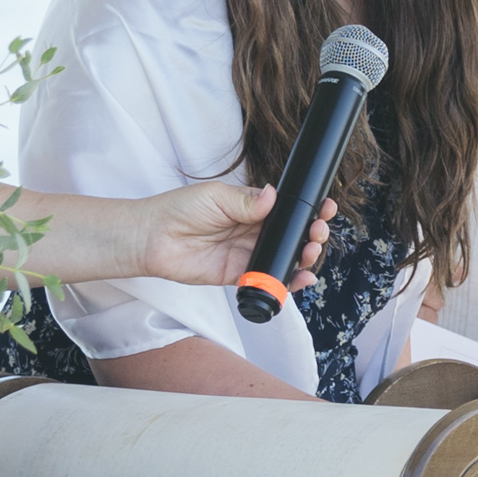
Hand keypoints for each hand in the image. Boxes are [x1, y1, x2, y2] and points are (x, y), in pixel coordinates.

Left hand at [134, 183, 330, 287]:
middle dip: (311, 233)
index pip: (286, 209)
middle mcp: (253, 230)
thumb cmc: (179, 210)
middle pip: (291, 234)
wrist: (153, 238)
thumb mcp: (215, 196)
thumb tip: (273, 196)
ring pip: (284, 257)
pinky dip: (287, 280)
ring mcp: (247, 253)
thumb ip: (246, 202)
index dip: (307, 209)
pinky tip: (301, 278)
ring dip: (303, 256)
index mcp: (251, 207)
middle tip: (317, 232)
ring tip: (311, 252)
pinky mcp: (239, 275)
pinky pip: (268, 279)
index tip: (324, 207)